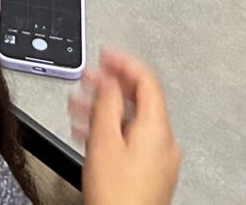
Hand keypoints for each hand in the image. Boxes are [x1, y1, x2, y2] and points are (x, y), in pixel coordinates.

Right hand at [69, 50, 180, 204]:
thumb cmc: (118, 196)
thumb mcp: (104, 142)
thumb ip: (107, 104)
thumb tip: (109, 80)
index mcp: (156, 128)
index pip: (146, 81)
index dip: (124, 62)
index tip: (106, 54)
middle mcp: (164, 141)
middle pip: (139, 100)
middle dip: (110, 86)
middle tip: (89, 76)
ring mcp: (160, 158)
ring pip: (132, 120)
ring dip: (106, 109)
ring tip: (81, 104)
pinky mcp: (152, 172)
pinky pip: (133, 139)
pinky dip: (113, 130)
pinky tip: (92, 131)